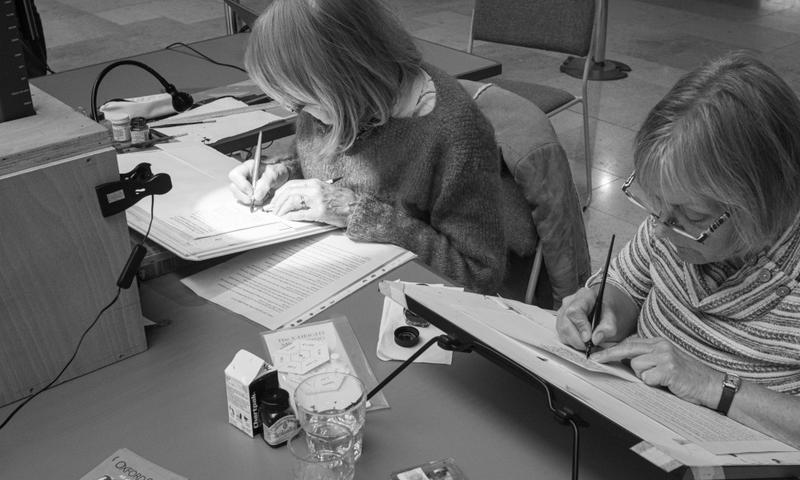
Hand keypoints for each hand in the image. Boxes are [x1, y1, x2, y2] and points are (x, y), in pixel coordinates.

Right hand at [228, 159, 289, 205]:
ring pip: (237, 195)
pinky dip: (250, 204)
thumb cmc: (277, 172)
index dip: (242, 185)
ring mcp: (243, 186)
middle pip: (233, 187)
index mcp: (247, 167)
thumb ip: (265, 183)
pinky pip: (243, 201)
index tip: (252, 192)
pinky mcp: (246, 194)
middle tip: (255, 199)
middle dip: (244, 195)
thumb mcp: (274, 174)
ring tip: (261, 200)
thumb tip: (256, 196)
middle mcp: (243, 176)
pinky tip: (260, 201)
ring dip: (247, 200)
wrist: (282, 178)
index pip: (235, 175)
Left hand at [269, 178, 356, 227]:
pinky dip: (291, 216)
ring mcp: (317, 201)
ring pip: (292, 200)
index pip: (291, 185)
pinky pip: (301, 213)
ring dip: (282, 208)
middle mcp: (314, 189)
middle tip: (273, 208)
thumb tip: (293, 198)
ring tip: (279, 214)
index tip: (275, 199)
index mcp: (314, 183)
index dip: (279, 193)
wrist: (355, 207)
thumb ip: (309, 192)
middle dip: (277, 201)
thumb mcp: (324, 190)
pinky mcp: (320, 212)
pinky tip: (287, 218)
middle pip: (288, 191)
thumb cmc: (342, 200)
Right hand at [556, 286, 622, 350]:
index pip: (575, 311)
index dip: (580, 327)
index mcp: (584, 296)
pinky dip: (574, 342)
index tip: (589, 339)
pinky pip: (563, 336)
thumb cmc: (614, 309)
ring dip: (576, 342)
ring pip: (562, 332)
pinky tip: (584, 341)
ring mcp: (563, 312)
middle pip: (565, 324)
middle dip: (578, 340)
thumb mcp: (617, 318)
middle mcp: (570, 302)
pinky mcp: (562, 322)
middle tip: (592, 346)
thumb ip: (608, 328)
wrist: (613, 309)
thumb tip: (595, 339)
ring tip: (590, 343)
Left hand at [591, 336, 722, 406]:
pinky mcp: (669, 370)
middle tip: (595, 360)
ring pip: (637, 366)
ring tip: (660, 379)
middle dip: (609, 356)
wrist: (711, 385)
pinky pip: (647, 378)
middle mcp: (661, 346)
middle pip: (627, 349)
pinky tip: (665, 383)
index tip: (596, 354)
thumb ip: (648, 357)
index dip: (612, 349)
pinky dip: (653, 384)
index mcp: (659, 342)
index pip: (630, 343)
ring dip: (644, 377)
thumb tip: (624, 360)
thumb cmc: (687, 376)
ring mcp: (666, 357)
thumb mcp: (666, 361)